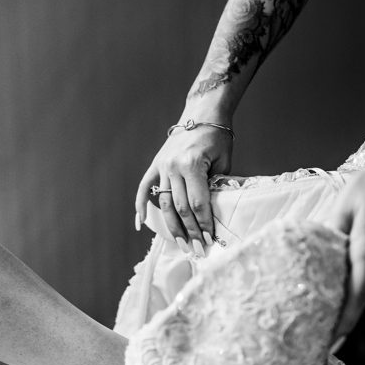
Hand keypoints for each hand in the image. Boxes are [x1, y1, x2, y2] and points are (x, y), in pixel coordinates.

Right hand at [135, 122, 232, 248]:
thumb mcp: (224, 162)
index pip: (198, 203)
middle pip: (180, 207)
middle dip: (190, 231)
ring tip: (181, 243)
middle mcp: (173, 167)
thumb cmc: (218, 139)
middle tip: (197, 249)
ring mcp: (162, 166)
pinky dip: (140, 206)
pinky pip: (144, 188)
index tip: (210, 240)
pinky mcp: (155, 165)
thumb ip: (215, 186)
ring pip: (163, 202)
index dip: (203, 224)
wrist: (202, 115)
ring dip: (172, 226)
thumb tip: (210, 213)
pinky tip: (140, 224)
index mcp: (192, 165)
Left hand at [331, 155, 364, 348]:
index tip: (334, 335)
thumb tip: (313, 262)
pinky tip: (338, 312)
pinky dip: (353, 302)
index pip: (359, 282)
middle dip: (343, 324)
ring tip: (326, 336)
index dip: (348, 312)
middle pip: (362, 297)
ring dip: (348, 315)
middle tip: (320, 347)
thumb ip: (332, 234)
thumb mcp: (344, 205)